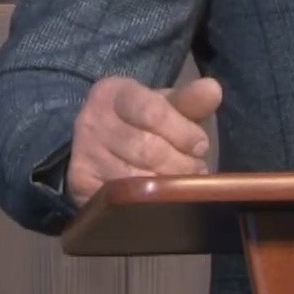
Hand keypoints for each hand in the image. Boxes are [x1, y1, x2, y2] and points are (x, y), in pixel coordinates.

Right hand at [66, 76, 221, 203]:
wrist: (100, 146)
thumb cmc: (141, 122)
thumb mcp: (165, 106)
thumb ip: (190, 100)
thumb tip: (213, 89)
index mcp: (114, 92)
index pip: (154, 111)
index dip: (184, 133)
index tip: (200, 146)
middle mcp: (91, 120)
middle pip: (146, 148)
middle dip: (180, 163)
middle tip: (196, 170)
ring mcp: (83, 153)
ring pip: (135, 177)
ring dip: (167, 186)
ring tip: (181, 185)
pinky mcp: (81, 183)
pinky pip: (121, 199)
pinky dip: (147, 204)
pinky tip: (160, 201)